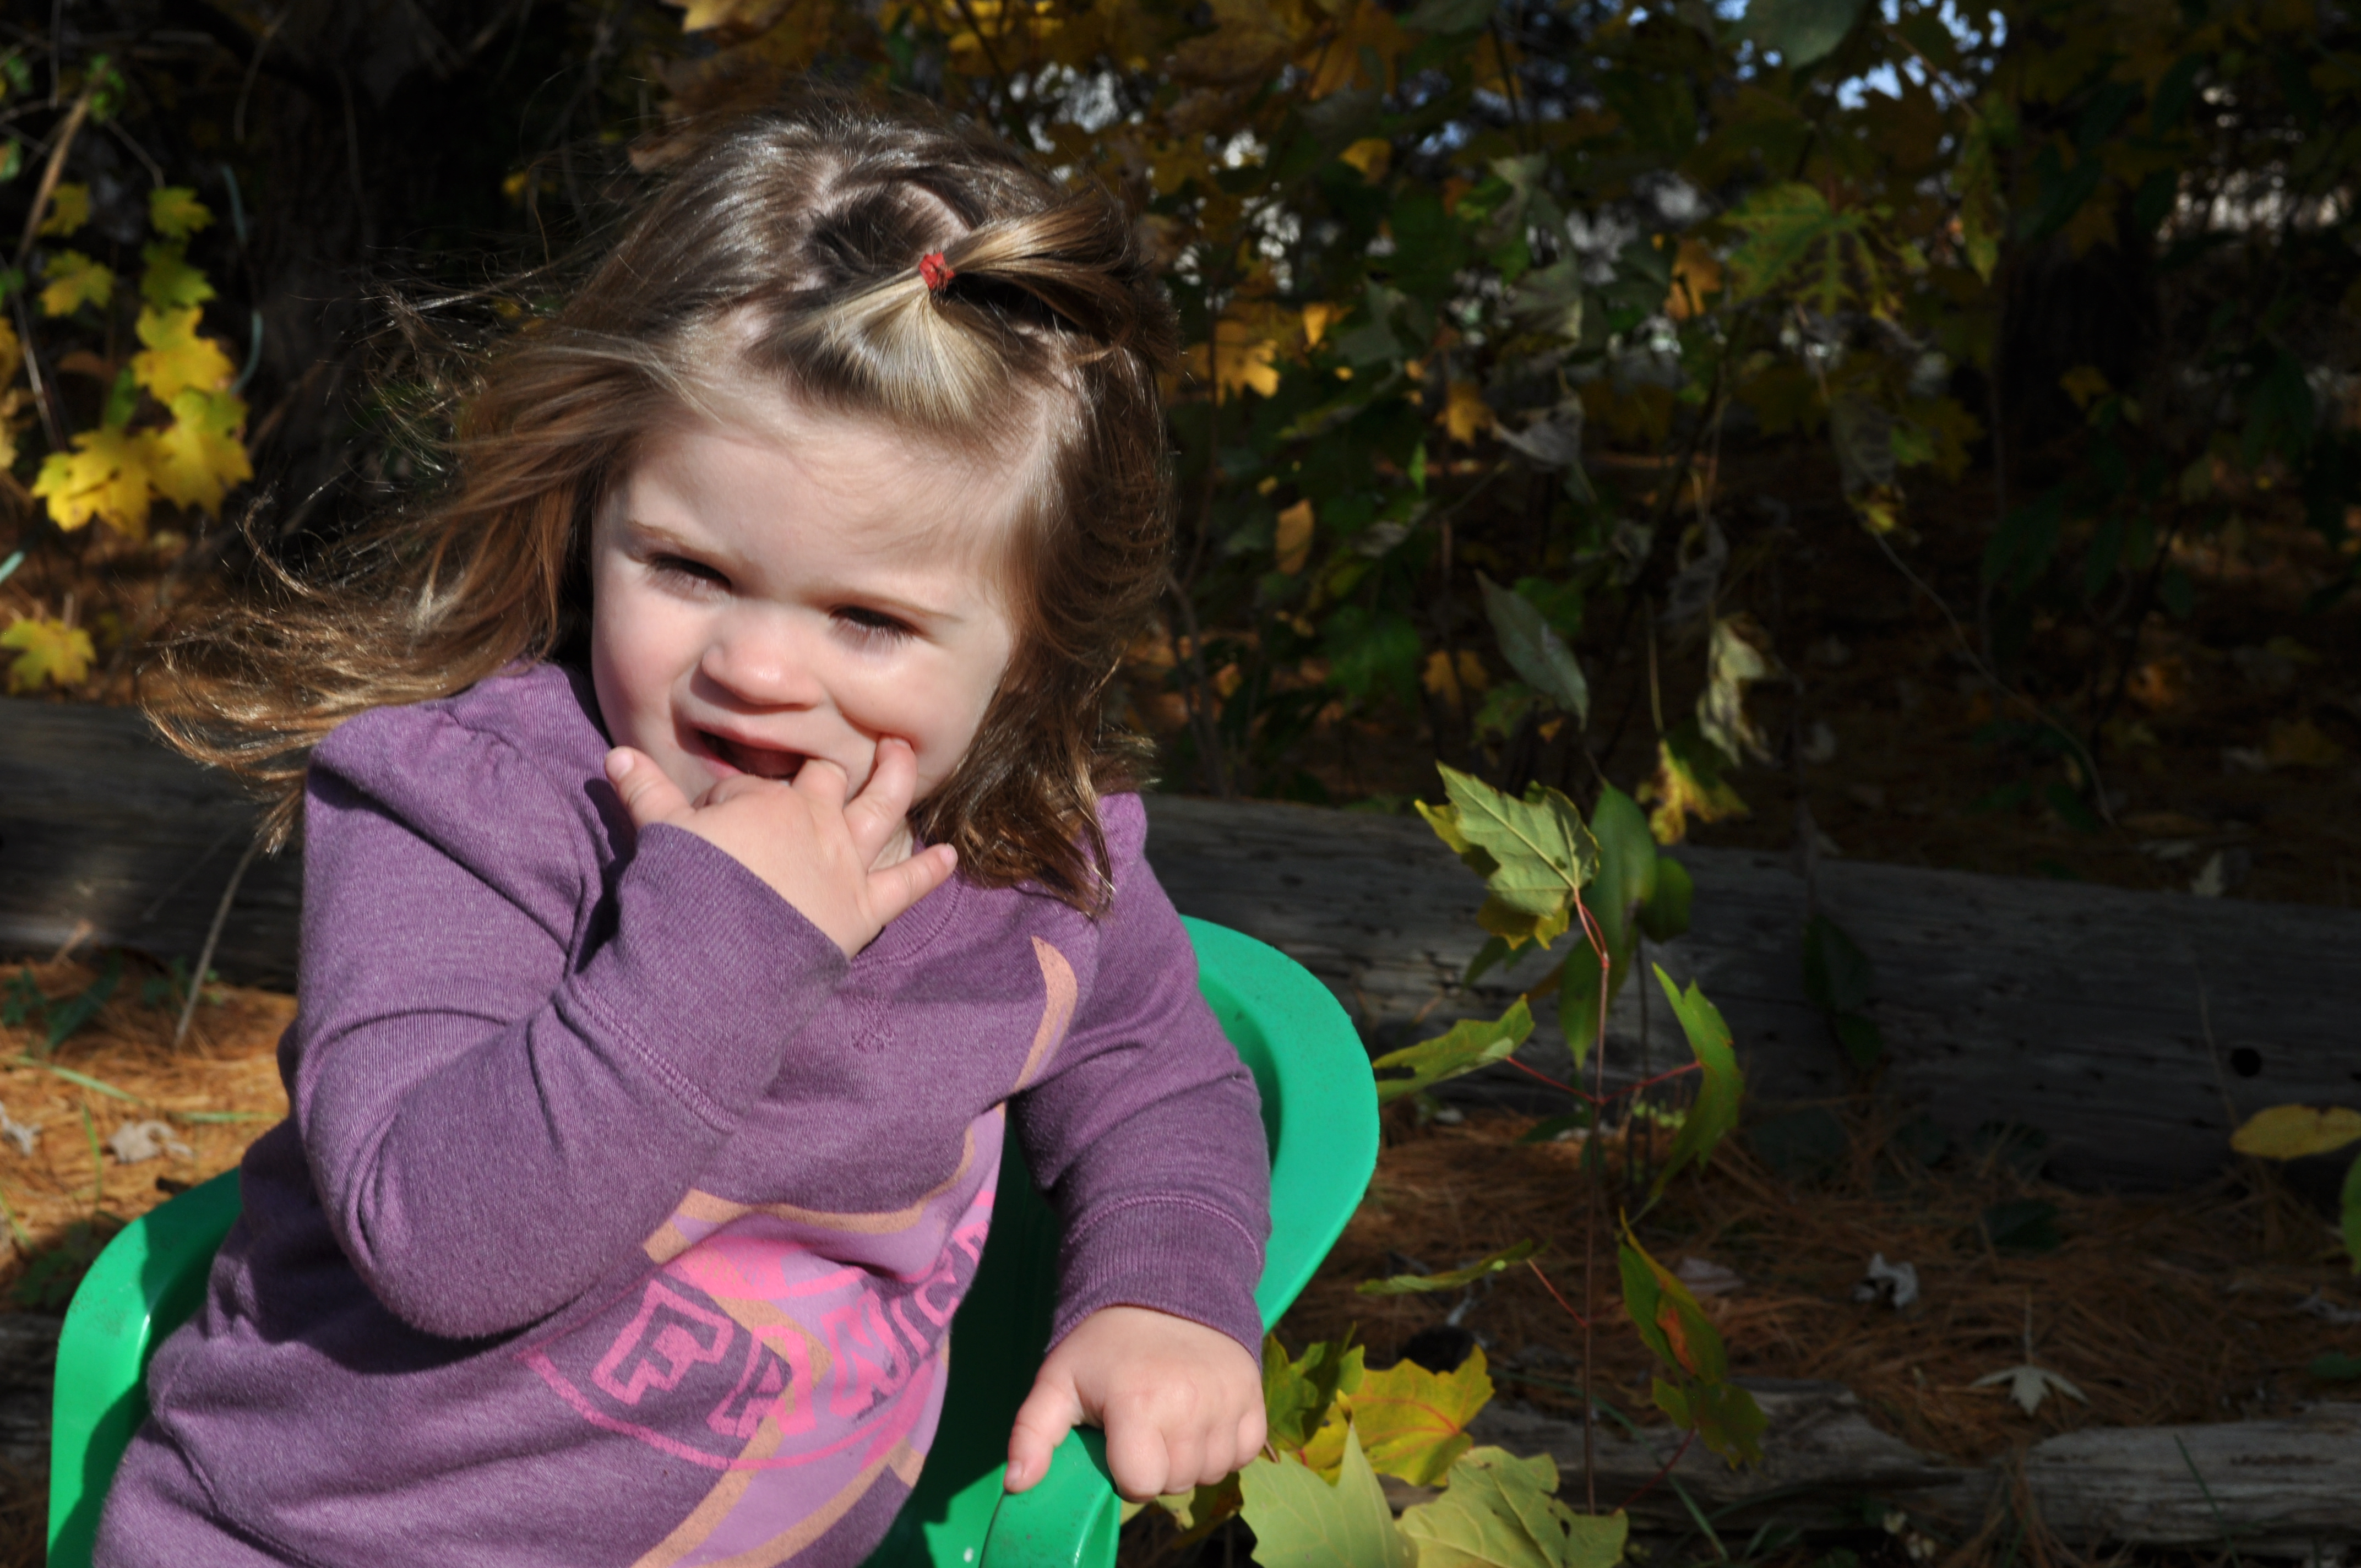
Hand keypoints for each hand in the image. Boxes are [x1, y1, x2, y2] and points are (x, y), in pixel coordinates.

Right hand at [605, 738, 955, 957]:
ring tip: (904, 754)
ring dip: (896, 778)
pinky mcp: (865, 909)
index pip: (760, 785)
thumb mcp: (660, 836)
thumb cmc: (685, 891)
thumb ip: (645, 793)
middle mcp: (817, 822)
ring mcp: (846, 863)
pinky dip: (930, 870)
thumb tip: (615, 755)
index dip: (741, 798)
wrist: (718, 956)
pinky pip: (906, 885)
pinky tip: (950, 856)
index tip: (721, 820)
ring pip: (881, 808)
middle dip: (836, 764)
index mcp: (769, 801)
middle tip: (850, 746)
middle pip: (831, 780)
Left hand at [1005, 1306, 1264, 1502]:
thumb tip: (1017, 1484)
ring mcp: (1227, 1401)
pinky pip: (1244, 1454)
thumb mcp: (1058, 1380)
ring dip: (1190, 1459)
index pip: (1140, 1485)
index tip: (1117, 1440)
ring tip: (1171, 1420)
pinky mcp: (1254, 1396)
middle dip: (1155, 1465)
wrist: (1164, 1286)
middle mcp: (1190, 1405)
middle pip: (1176, 1483)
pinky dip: (1224, 1446)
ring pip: (1211, 1473)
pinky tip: (1201, 1419)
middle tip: (1143, 1426)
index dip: (1124, 1471)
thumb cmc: (1104, 1344)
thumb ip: (1032, 1433)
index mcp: (1138, 1403)